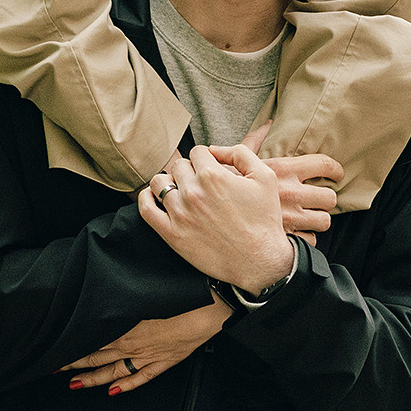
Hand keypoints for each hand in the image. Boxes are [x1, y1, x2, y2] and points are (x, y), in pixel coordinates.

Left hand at [61, 302, 227, 395]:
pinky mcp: (163, 362)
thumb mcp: (141, 293)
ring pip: (114, 372)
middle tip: (55, 369)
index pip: (90, 341)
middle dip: (74, 365)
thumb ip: (119, 298)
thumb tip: (100, 296)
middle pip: (97, 358)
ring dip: (93, 379)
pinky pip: (140, 378)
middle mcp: (132, 346)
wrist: (206, 309)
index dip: (71, 348)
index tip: (55, 351)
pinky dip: (126, 386)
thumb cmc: (176, 296)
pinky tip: (113, 391)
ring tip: (75, 385)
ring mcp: (148, 357)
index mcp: (124, 328)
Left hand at [140, 146, 297, 292]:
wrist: (261, 261)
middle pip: (179, 166)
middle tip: (202, 186)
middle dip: (190, 171)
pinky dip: (146, 198)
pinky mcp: (172, 234)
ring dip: (169, 182)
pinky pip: (145, 208)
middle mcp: (193, 192)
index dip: (206, 160)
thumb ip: (240, 153)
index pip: (197, 152)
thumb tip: (214, 149)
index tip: (212, 171)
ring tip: (182, 192)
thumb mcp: (264, 177)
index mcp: (213, 176)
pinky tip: (155, 197)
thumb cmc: (264, 220)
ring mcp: (180, 213)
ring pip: (160, 182)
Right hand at [206, 149, 341, 245]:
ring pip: (324, 220)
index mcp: (283, 171)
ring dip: (318, 220)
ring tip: (309, 218)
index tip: (337, 173)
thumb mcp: (237, 160)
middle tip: (319, 199)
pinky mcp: (287, 239)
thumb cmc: (224, 187)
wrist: (210, 216)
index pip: (323, 165)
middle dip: (326, 199)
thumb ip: (254, 141)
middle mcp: (292, 194)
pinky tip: (295, 234)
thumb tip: (267, 123)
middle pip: (329, 196)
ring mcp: (291, 218)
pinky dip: (305, 238)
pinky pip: (311, 240)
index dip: (335, 169)